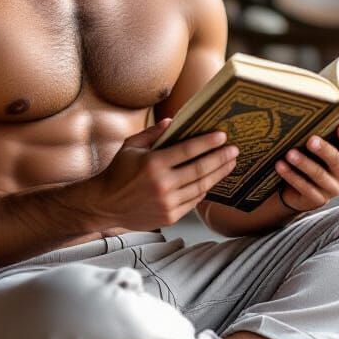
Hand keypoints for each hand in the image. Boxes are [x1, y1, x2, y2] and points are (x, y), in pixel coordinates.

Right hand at [87, 119, 239, 230]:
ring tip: (230, 164)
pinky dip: (203, 190)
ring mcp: (167, 203)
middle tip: (234, 150)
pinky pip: (193, 201)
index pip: (188, 150)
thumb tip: (173, 121)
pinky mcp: (169, 216)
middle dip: (220, 158)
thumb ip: (153, 133)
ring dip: (218, 175)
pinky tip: (211, 181)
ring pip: (201, 187)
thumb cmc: (118, 172)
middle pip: (200, 169)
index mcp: (153, 163)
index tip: (222, 136)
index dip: (208, 143)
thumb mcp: (130, 146)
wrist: (104, 205)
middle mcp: (162, 184)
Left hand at [274, 114, 338, 212]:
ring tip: (289, 154)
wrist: (302, 191)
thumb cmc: (317, 162)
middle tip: (310, 140)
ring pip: (318, 175)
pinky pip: (304, 187)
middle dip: (323, 150)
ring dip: (303, 163)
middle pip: (335, 160)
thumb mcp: (329, 147)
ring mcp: (331, 189)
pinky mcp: (317, 200)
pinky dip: (291, 176)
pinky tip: (280, 166)